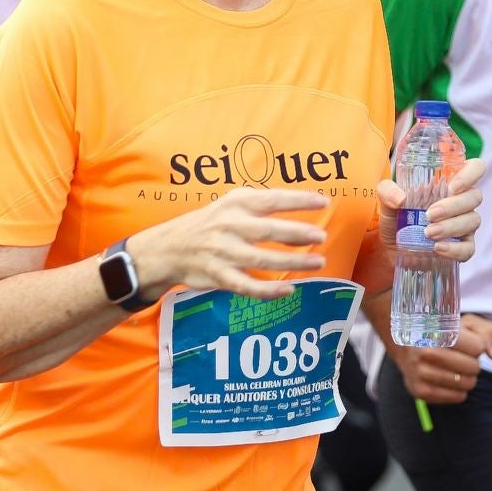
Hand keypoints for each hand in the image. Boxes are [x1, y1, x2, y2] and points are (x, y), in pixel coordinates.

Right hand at [129, 188, 329, 300]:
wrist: (168, 247)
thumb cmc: (209, 222)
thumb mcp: (229, 203)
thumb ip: (259, 203)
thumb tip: (299, 202)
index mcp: (235, 204)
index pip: (271, 200)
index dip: (298, 200)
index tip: (323, 202)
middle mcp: (229, 226)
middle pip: (268, 231)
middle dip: (297, 234)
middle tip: (321, 237)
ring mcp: (223, 252)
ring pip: (262, 260)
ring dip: (292, 262)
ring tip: (318, 262)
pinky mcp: (218, 275)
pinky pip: (246, 286)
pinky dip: (268, 290)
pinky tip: (288, 290)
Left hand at [378, 157, 485, 263]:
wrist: (391, 248)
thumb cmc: (396, 216)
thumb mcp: (386, 200)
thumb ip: (387, 191)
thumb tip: (400, 199)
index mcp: (449, 182)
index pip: (475, 168)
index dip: (471, 174)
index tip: (452, 186)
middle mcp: (462, 201)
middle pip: (475, 196)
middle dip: (453, 206)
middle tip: (429, 215)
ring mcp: (465, 224)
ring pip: (473, 220)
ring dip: (451, 226)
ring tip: (428, 233)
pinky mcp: (462, 247)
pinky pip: (469, 248)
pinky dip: (454, 249)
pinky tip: (437, 248)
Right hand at [386, 313, 491, 403]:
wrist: (405, 345)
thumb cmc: (443, 332)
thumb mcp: (465, 322)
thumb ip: (487, 332)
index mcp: (437, 330)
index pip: (477, 347)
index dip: (477, 346)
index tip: (467, 342)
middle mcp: (426, 351)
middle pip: (473, 367)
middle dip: (473, 362)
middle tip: (461, 357)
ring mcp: (421, 373)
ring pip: (466, 383)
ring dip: (467, 377)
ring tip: (457, 368)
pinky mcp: (420, 391)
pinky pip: (458, 397)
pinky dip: (459, 390)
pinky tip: (450, 380)